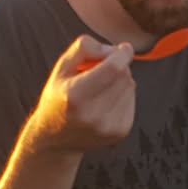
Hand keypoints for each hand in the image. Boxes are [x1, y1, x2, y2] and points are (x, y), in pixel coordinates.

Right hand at [28, 36, 136, 153]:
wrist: (55, 139)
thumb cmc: (58, 99)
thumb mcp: (61, 68)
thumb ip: (83, 49)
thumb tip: (114, 48)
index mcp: (75, 96)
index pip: (113, 69)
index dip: (122, 54)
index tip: (123, 48)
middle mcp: (92, 115)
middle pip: (123, 76)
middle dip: (117, 66)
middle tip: (101, 69)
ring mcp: (108, 126)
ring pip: (130, 87)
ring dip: (120, 81)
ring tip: (100, 88)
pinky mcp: (119, 133)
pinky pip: (132, 101)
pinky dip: (123, 95)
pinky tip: (106, 101)